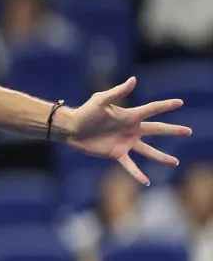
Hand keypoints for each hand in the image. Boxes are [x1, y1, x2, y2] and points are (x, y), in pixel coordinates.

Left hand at [64, 76, 191, 184]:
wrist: (71, 128)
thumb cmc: (85, 112)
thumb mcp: (101, 100)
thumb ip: (118, 92)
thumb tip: (133, 79)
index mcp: (129, 115)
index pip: (152, 109)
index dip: (165, 106)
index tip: (179, 102)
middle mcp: (131, 129)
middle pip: (156, 130)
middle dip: (172, 130)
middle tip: (188, 131)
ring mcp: (125, 142)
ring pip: (148, 150)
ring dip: (161, 157)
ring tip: (175, 162)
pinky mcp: (117, 153)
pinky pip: (130, 165)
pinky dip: (137, 173)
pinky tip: (146, 181)